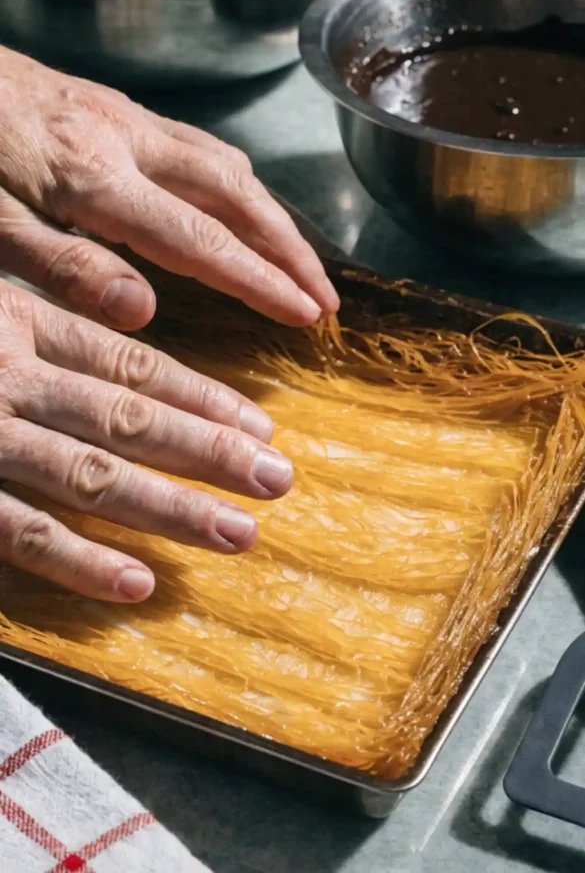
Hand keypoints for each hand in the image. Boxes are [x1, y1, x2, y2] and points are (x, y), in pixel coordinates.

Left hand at [0, 47, 338, 328]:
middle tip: (324, 297)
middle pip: (236, 196)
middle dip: (289, 250)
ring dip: (272, 216)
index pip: (202, 242)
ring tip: (299, 262)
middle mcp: (128, 141)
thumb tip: (144, 312)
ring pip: (226, 165)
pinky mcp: (117, 109)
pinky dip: (238, 183)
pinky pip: (200, 145)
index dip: (261, 281)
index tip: (306, 314)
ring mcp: (126, 119)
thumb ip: (65, 268)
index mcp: (96, 179)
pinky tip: (241, 203)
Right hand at [0, 279, 292, 600]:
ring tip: (240, 533)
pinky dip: (81, 562)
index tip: (260, 426)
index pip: (129, 365)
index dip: (201, 397)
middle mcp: (8, 375)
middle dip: (209, 451)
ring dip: (171, 508)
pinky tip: (141, 583)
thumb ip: (46, 327)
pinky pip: (22, 533)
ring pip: (91, 476)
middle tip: (277, 479)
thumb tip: (132, 332)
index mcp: (19, 322)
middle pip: (126, 416)